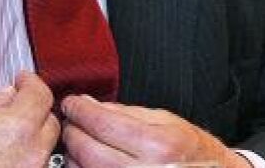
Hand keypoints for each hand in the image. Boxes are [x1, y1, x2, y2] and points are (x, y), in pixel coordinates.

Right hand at [0, 72, 60, 167]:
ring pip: (44, 146)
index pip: (42, 95)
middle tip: (16, 103)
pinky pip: (33, 164)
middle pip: (49, 122)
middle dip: (35, 109)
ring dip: (32, 134)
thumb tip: (10, 94)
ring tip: (8, 130)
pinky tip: (6, 150)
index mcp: (17, 126)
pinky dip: (25, 154)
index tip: (21, 80)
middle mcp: (31, 152)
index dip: (31, 82)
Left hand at [60, 95, 252, 167]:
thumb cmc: (193, 151)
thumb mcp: (165, 121)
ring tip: (80, 141)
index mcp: (159, 145)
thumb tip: (87, 104)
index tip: (72, 103)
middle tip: (72, 121)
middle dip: (72, 131)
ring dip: (74, 154)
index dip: (79, 110)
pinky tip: (88, 161)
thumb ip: (124, 112)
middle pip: (87, 150)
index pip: (102, 123)